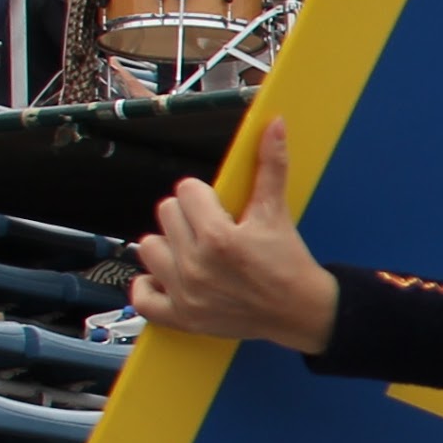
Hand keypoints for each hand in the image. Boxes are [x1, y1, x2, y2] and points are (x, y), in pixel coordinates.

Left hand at [129, 116, 336, 349]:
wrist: (301, 311)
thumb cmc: (288, 263)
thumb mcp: (277, 212)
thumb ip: (271, 167)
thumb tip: (274, 125)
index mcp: (219, 237)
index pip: (186, 190)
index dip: (204, 195)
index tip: (219, 207)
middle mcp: (197, 265)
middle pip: (166, 213)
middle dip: (188, 216)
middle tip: (210, 228)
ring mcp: (186, 293)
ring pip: (149, 247)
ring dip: (168, 246)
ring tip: (192, 251)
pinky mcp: (181, 317)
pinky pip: (141, 296)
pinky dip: (148, 286)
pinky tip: (167, 276)